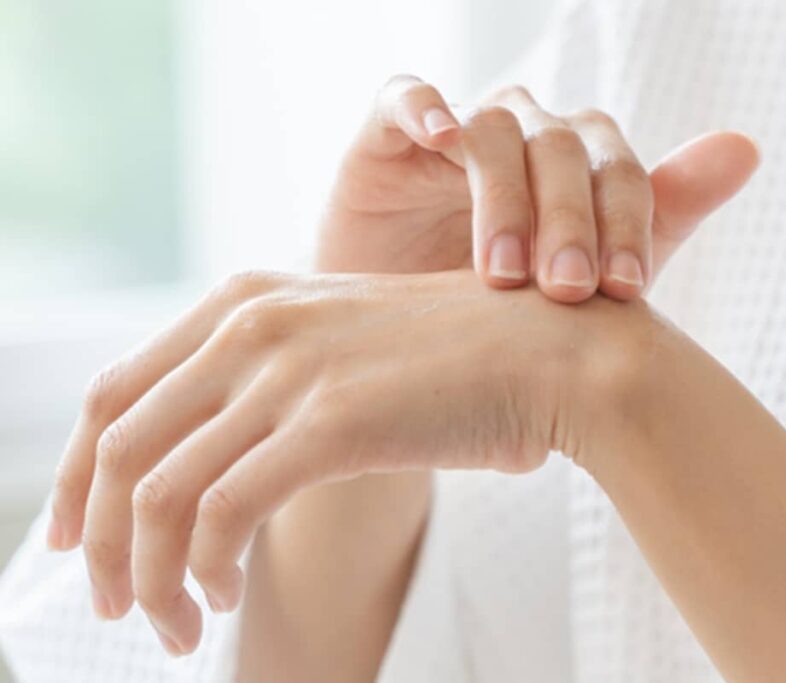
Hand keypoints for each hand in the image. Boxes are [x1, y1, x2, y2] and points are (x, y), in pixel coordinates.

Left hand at [43, 123, 758, 655]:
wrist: (561, 355)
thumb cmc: (464, 366)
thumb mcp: (346, 353)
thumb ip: (276, 385)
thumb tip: (216, 463)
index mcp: (246, 302)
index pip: (114, 392)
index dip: (78, 474)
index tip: (79, 535)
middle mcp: (251, 323)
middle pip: (114, 443)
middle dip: (97, 538)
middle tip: (114, 605)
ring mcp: (288, 368)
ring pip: (157, 490)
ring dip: (147, 572)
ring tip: (171, 625)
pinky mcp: (331, 420)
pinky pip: (220, 511)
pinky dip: (203, 568)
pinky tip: (220, 595)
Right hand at [319, 74, 758, 300]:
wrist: (398, 353)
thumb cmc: (498, 320)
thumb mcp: (587, 287)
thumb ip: (665, 215)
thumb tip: (748, 146)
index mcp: (580, 172)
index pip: (619, 174)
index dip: (627, 224)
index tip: (623, 292)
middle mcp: (526, 142)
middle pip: (563, 150)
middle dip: (570, 220)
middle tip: (565, 290)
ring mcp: (460, 134)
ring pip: (496, 131)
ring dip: (506, 196)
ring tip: (504, 273)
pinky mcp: (390, 134)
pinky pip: (407, 96)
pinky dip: (426, 107)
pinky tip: (442, 139)